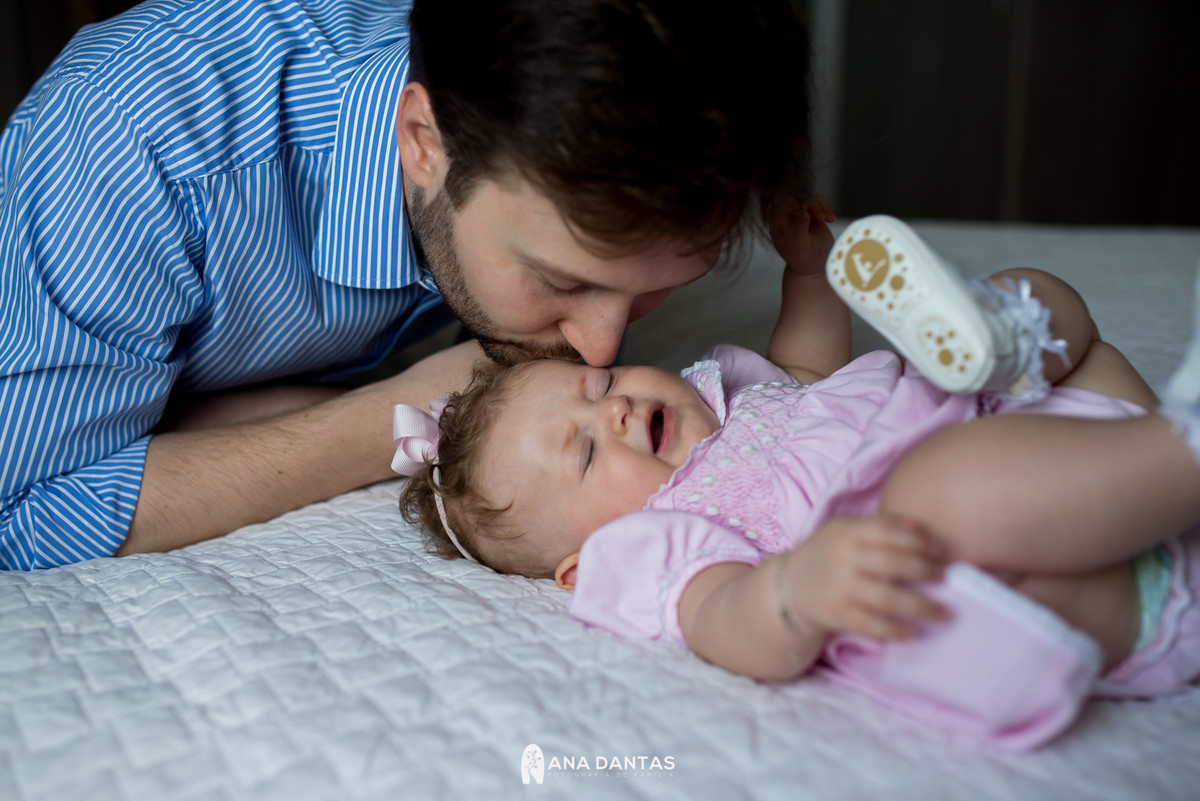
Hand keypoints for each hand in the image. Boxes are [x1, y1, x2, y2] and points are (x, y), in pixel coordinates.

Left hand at [768, 192, 835, 275]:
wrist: (814, 264)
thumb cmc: (801, 258)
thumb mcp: (798, 245)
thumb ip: (798, 228)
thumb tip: (803, 210)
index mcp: (775, 220)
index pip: (782, 202)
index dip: (796, 204)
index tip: (809, 214)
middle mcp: (784, 213)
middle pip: (797, 196)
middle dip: (812, 204)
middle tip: (822, 217)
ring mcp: (797, 209)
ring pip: (809, 196)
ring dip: (821, 205)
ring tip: (828, 218)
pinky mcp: (810, 209)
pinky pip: (818, 199)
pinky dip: (826, 207)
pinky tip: (831, 218)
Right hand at [774, 514, 946, 640]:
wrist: (788, 587)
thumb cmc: (827, 554)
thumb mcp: (844, 530)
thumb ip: (878, 526)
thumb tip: (922, 529)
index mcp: (847, 533)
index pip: (889, 532)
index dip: (919, 540)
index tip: (941, 550)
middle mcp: (843, 559)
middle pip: (894, 564)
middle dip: (926, 572)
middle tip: (946, 579)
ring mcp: (840, 588)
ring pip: (887, 599)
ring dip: (921, 607)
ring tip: (944, 613)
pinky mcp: (836, 615)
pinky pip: (871, 625)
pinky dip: (893, 631)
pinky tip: (911, 634)